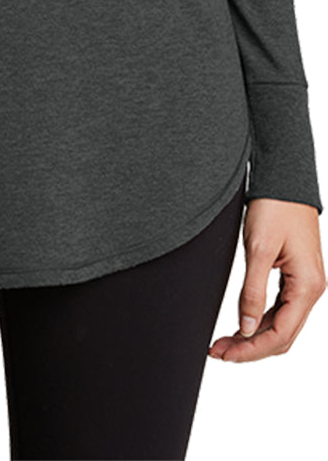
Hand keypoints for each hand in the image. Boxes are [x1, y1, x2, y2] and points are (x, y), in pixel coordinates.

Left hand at [208, 198, 325, 361]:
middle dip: (251, 348)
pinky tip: (242, 324)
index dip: (251, 350)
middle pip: (282, 335)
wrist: (285, 176)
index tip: (223, 354)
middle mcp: (311, 289)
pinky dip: (262, 320)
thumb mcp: (258, 249)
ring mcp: (305, 283)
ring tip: (224, 342)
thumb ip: (253, 292)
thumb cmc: (274, 206)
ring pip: (282, 325)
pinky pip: (281, 309)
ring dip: (255, 336)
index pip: (280, 335)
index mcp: (307, 286)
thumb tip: (247, 329)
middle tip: (218, 351)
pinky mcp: (297, 275)